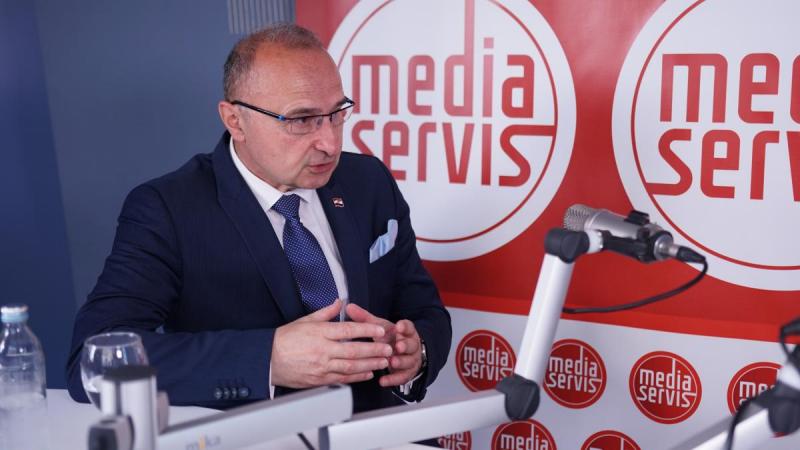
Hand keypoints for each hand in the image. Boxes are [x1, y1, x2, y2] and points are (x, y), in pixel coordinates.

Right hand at [271, 299, 393, 387]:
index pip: (348, 330)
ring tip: (383, 361)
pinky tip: (367, 374)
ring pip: (351, 367)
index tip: (379, 329)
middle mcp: (322, 350)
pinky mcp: (319, 379)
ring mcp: (321, 366)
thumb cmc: (285, 339)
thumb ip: (325, 313)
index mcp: (320, 332)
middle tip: (388, 348)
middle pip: (354, 350)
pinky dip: (356, 377)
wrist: (268, 359)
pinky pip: (342, 379)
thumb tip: (340, 302)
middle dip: (374, 349)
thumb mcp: (305, 320)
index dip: (366, 329)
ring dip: (369, 364)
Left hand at [346, 303, 421, 386]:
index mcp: (405, 332)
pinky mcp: (406, 373)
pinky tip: (383, 380)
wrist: (404, 352)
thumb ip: (366, 318)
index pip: (408, 327)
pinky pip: (402, 377)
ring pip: (408, 361)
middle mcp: (410, 345)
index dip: (405, 327)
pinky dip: (392, 379)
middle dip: (405, 345)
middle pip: (411, 345)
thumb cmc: (390, 337)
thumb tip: (349, 307)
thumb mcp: (380, 327)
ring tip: (392, 362)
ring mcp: (410, 359)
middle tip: (398, 346)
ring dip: (401, 362)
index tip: (399, 326)